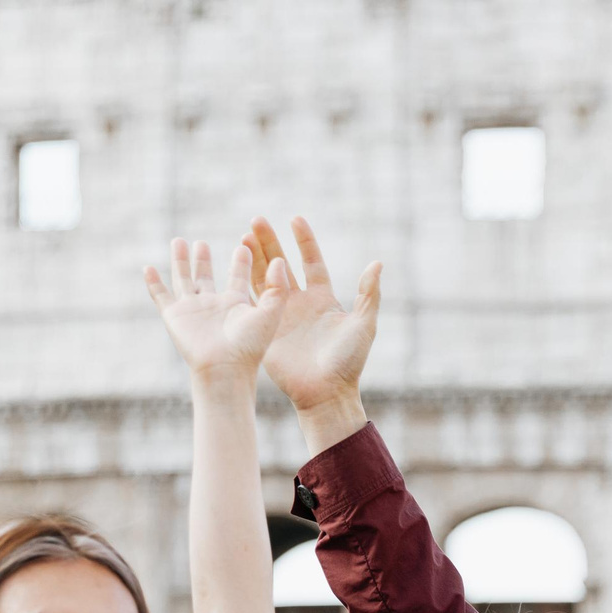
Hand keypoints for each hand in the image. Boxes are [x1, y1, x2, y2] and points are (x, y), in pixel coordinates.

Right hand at [144, 240, 288, 386]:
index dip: (240, 261)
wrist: (225, 368)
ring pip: (183, 280)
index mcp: (236, 304)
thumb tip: (280, 260)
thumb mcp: (270, 313)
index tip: (245, 244)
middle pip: (205, 277)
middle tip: (202, 242)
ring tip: (179, 242)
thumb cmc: (250, 346)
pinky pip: (160, 296)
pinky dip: (153, 283)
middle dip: (203, 260)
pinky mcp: (174, 316)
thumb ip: (276, 287)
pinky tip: (147, 268)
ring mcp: (192, 310)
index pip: (237, 276)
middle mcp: (213, 306)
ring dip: (180, 262)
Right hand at [243, 216, 379, 417]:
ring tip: (242, 237)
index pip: (311, 261)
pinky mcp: (265, 329)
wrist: (326, 394)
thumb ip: (369, 294)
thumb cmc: (348, 363)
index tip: (294, 218)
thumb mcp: (364, 326)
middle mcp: (300, 303)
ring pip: (263, 278)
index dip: (304, 240)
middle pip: (281, 264)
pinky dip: (243, 284)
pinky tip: (233, 266)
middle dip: (269, 241)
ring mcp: (280, 315)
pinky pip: (252, 302)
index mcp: (323, 298)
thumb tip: (377, 263)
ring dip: (253, 258)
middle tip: (256, 220)